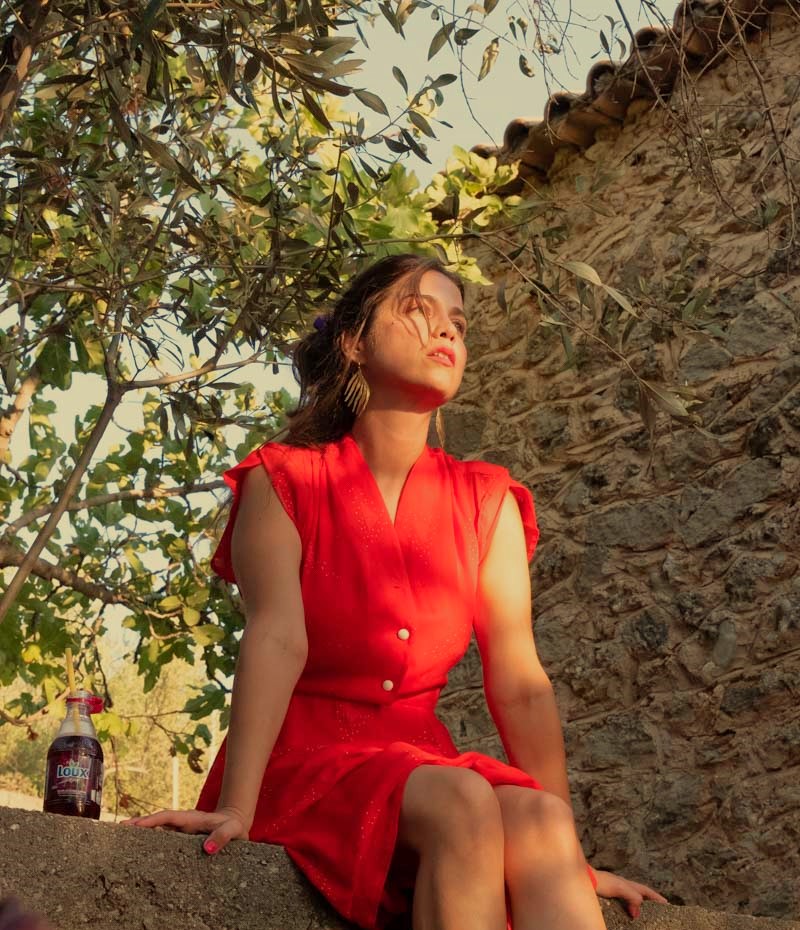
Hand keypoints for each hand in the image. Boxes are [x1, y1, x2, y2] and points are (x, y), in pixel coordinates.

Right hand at [120, 806, 249, 854]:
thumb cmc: (233, 826)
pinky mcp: (183, 839)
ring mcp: (181, 830)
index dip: (151, 821)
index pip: (167, 817)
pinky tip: (140, 851)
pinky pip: (164, 839)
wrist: (236, 823)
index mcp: (190, 818)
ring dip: (142, 833)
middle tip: (119, 829)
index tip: (134, 825)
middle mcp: (183, 823)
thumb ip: (222, 837)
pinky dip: (151, 842)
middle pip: (157, 822)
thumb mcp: (232, 830)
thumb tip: (207, 849)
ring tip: (122, 839)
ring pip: (158, 830)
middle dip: (139, 825)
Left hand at [592, 869, 668, 918]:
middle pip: (638, 895)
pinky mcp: (606, 897)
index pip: (645, 890)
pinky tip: (624, 916)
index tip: (666, 904)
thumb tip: (638, 911)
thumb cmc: (600, 881)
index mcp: (626, 883)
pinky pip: (620, 904)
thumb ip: (632, 896)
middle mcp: (621, 886)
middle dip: (648, 902)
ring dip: (636, 907)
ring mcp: (613, 891)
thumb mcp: (620, 887)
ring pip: (629, 900)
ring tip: (642, 917)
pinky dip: (625, 910)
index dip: (655, 897)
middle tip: (656, 911)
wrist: (583, 880)